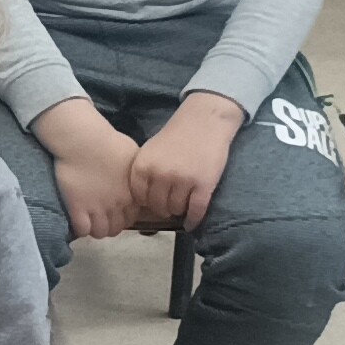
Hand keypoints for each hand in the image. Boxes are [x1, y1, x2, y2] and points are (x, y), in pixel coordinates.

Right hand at [35, 102, 139, 241]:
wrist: (83, 140)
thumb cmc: (108, 141)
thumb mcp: (133, 156)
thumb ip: (136, 173)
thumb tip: (137, 178)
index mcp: (132, 193)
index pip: (132, 217)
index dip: (123, 217)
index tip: (115, 212)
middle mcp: (117, 204)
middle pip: (117, 228)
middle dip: (110, 225)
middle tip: (101, 217)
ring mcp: (97, 208)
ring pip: (100, 232)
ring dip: (96, 228)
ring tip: (89, 220)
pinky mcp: (78, 208)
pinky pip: (82, 230)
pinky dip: (80, 229)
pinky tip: (78, 220)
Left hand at [129, 94, 244, 231]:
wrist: (204, 121)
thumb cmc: (176, 135)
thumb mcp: (150, 151)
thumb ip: (144, 172)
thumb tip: (142, 201)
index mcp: (143, 166)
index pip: (139, 197)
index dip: (146, 202)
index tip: (152, 203)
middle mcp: (160, 175)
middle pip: (157, 206)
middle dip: (163, 209)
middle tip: (169, 207)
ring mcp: (182, 181)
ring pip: (176, 209)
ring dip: (178, 211)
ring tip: (182, 206)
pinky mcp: (204, 185)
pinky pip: (196, 211)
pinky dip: (193, 220)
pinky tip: (191, 223)